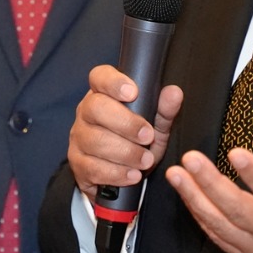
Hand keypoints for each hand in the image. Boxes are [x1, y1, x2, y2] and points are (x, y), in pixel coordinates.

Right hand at [67, 65, 183, 199]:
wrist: (121, 175)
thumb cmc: (136, 141)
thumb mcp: (154, 124)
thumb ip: (164, 109)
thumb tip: (174, 92)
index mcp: (103, 94)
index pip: (100, 77)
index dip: (114, 82)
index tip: (133, 93)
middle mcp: (86, 112)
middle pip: (95, 107)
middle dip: (125, 123)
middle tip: (148, 136)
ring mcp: (78, 138)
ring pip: (94, 140)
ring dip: (125, 152)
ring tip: (145, 160)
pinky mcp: (78, 164)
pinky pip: (92, 167)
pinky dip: (116, 173)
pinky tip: (132, 175)